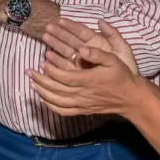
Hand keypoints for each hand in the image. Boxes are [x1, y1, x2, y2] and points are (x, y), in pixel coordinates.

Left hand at [25, 42, 143, 118]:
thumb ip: (96, 53)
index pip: (63, 77)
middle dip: (40, 80)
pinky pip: (63, 111)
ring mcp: (82, 104)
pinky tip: (43, 99)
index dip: (50, 70)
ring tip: (31, 83)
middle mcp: (83, 94)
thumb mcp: (113, 59)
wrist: (131, 98)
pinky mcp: (83, 111)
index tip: (41, 62)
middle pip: (56, 89)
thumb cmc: (121, 76)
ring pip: (56, 101)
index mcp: (88, 80)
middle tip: (28, 71)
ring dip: (42, 92)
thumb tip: (81, 48)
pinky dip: (51, 106)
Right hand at [40, 19, 138, 74]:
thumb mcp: (123, 50)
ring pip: (66, 51)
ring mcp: (82, 62)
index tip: (60, 20)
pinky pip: (66, 65)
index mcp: (97, 43)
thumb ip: (113, 35)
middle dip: (59, 33)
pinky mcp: (78, 73)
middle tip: (48, 27)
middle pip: (71, 40)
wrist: (129, 88)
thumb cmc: (127, 68)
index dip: (71, 25)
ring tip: (45, 37)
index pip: (82, 32)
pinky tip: (49, 56)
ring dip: (55, 44)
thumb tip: (101, 21)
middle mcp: (88, 51)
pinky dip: (57, 61)